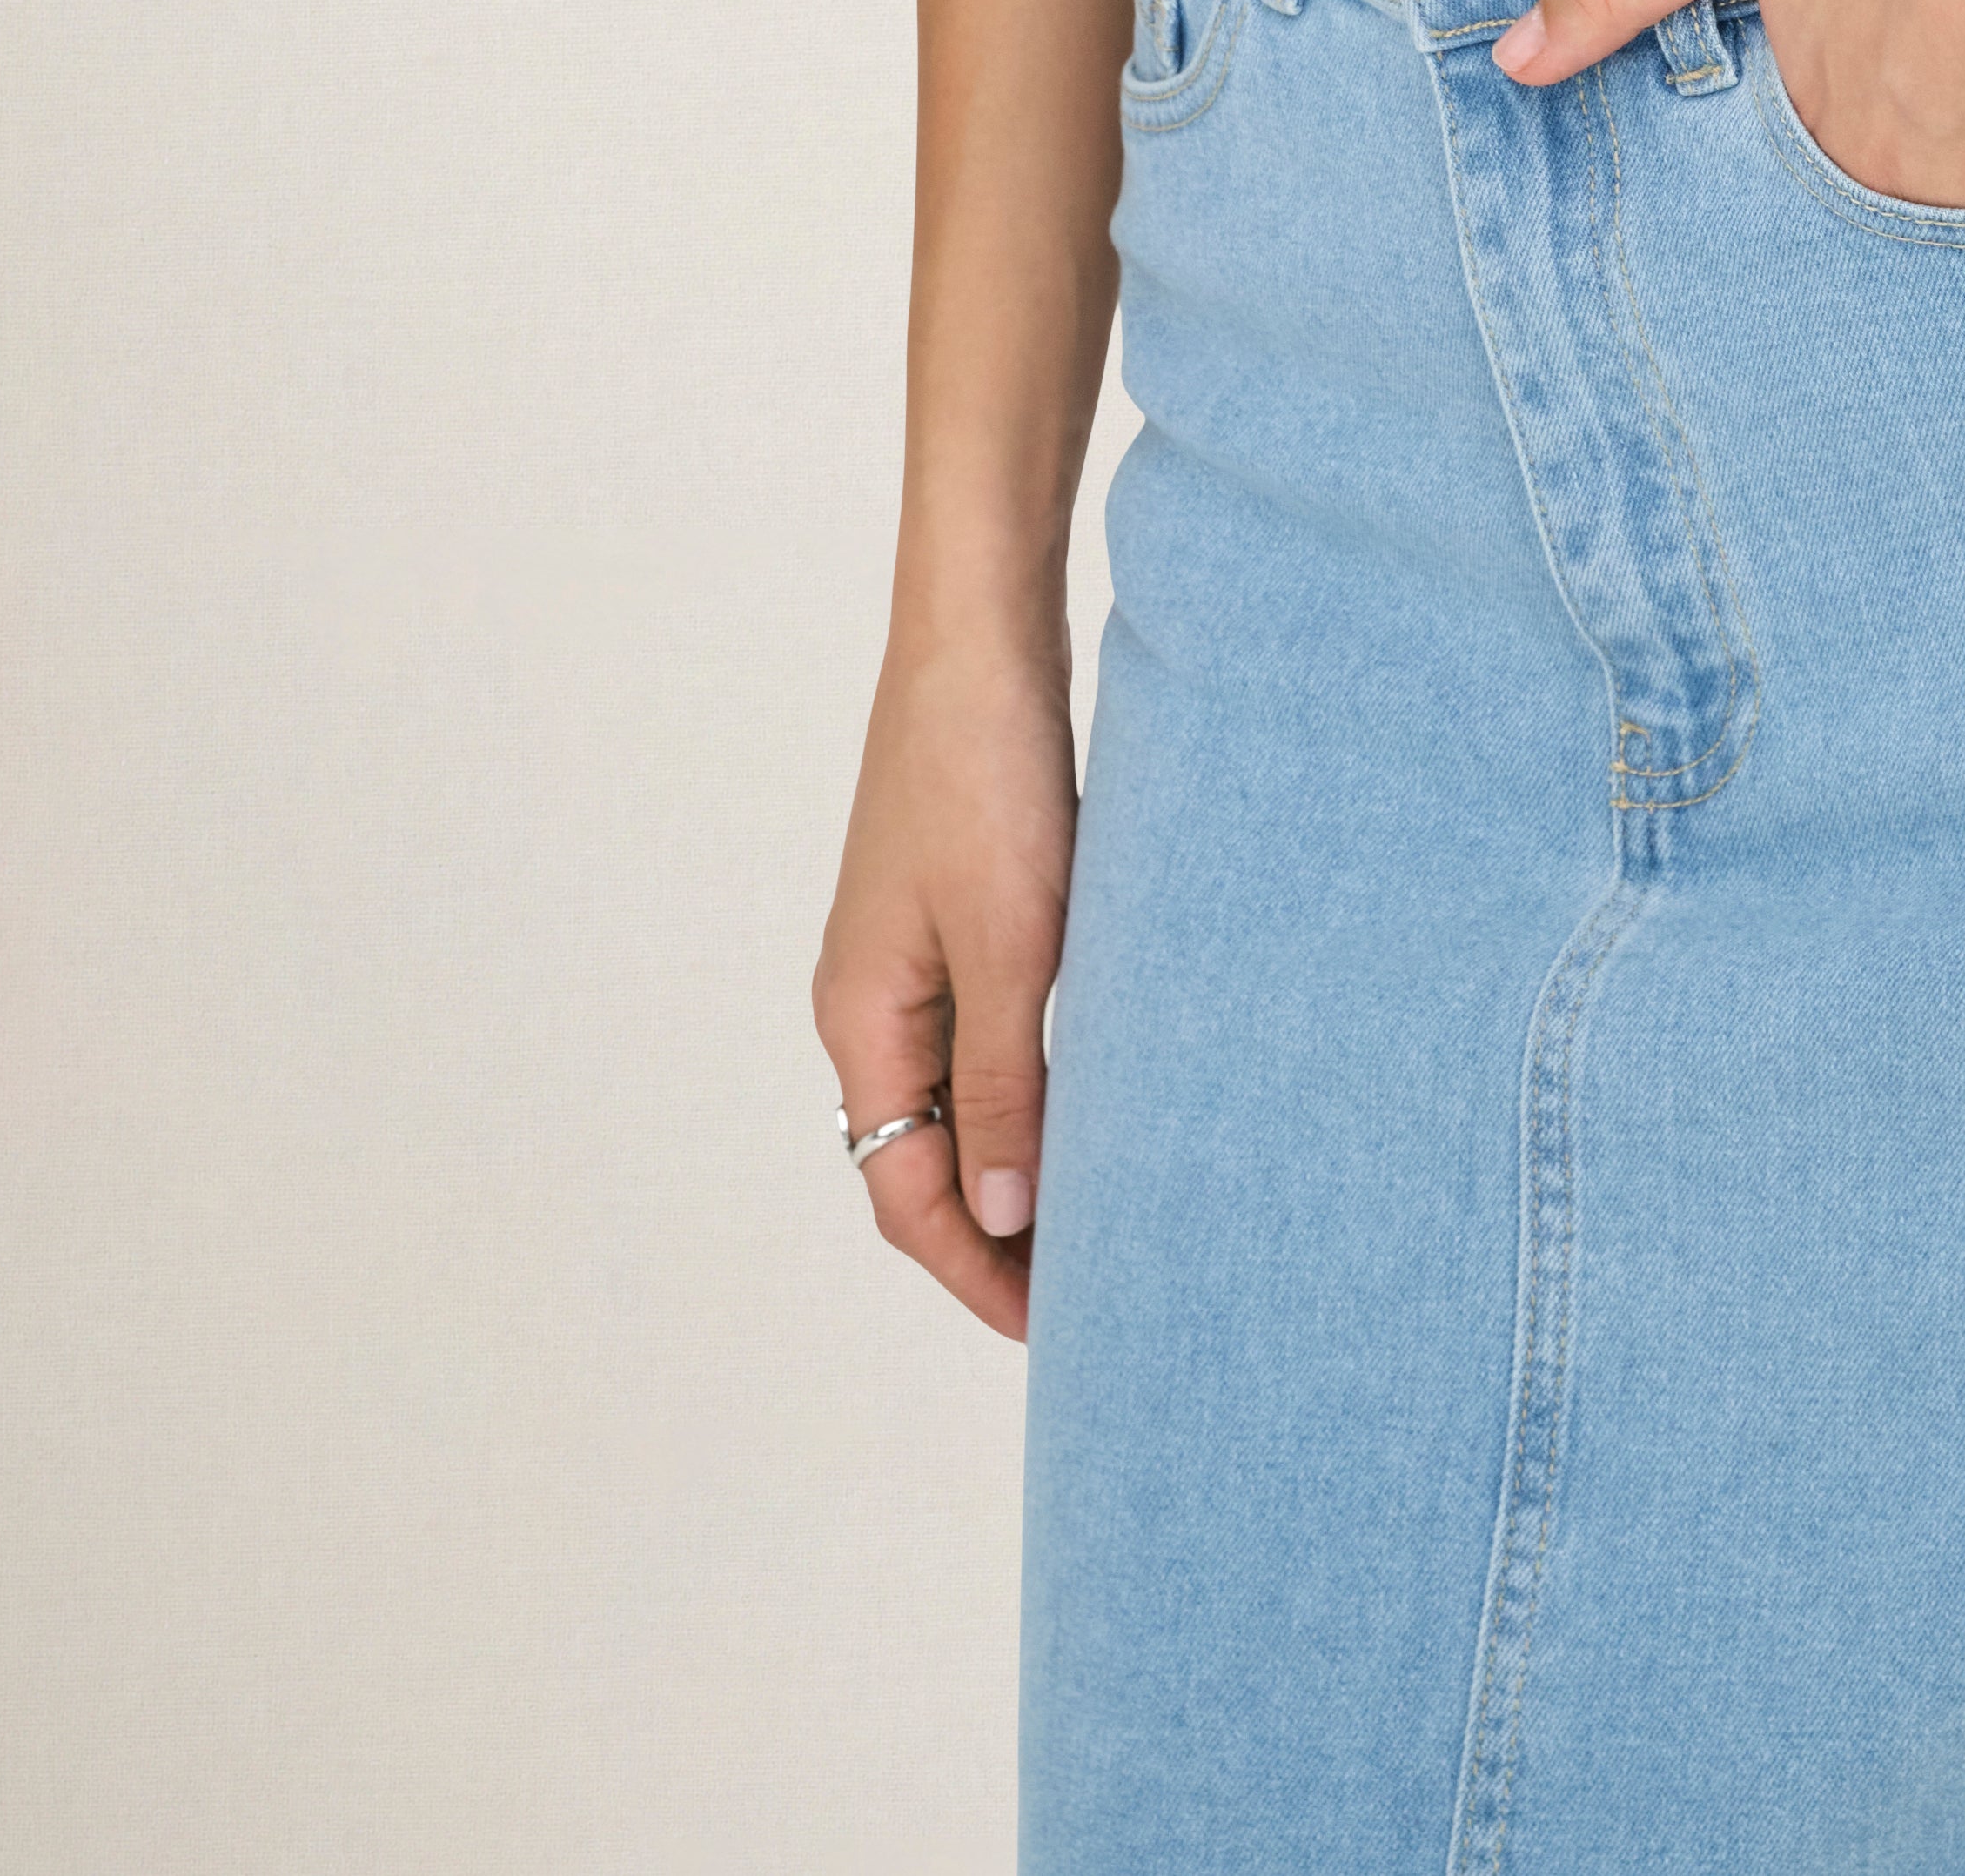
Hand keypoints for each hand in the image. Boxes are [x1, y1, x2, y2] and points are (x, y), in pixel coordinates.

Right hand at [813, 622, 1077, 1342]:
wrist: (980, 636)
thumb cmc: (984, 775)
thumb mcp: (1010, 942)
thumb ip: (1007, 1083)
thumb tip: (1008, 1221)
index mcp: (863, 1018)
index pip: (905, 1194)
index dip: (977, 1270)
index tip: (1055, 1328)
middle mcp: (871, 1000)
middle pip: (923, 1159)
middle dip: (996, 1237)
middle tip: (1091, 1293)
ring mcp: (909, 955)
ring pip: (958, 1098)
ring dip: (1018, 1162)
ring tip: (1101, 1216)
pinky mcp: (955, 911)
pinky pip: (983, 1034)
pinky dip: (1028, 1086)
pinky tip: (1093, 1099)